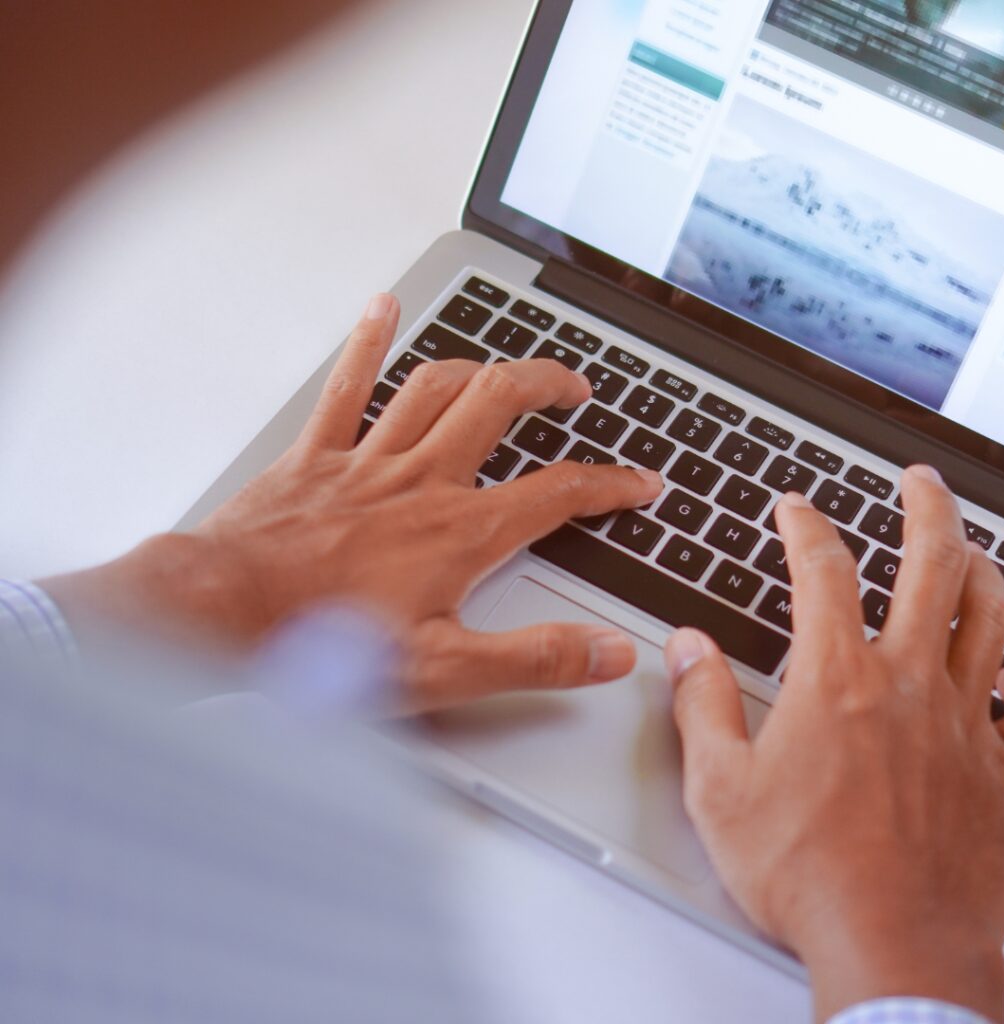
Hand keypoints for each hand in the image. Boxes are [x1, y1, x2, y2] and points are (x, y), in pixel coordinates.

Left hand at [45, 293, 664, 712]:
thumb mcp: (446, 670)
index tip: (640, 482)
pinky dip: (368, 343)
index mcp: (459, 531)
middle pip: (500, 406)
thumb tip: (609, 653)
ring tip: (505, 364)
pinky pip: (348, 385)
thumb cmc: (325, 644)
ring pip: (436, 387)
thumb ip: (534, 658)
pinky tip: (382, 309)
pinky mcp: (317, 455)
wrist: (227, 614)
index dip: (610, 484)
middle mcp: (421, 481)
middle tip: (576, 388)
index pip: (558, 493)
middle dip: (548, 386)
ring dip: (479, 366)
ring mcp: (368, 460)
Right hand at [664, 466, 1003, 1023]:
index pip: (823, 570)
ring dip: (982, 568)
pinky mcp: (1003, 774)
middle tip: (918, 480)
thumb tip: (687, 648)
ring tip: (970, 547)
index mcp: (837, 682)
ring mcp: (967, 726)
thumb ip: (701, 705)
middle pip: (934, 567)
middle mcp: (910, 687)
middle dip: (926, 509)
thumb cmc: (806, 874)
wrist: (895, 952)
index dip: (805, 524)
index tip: (795, 507)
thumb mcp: (719, 789)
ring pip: (992, 619)